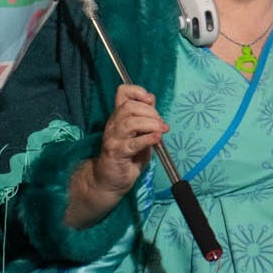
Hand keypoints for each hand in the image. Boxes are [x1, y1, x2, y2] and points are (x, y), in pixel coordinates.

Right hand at [69, 84, 168, 222]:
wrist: (110, 181)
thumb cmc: (128, 158)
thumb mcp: (141, 135)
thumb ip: (147, 120)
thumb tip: (153, 103)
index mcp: (119, 117)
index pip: (122, 93)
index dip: (137, 91)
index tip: (150, 100)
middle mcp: (113, 124)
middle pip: (129, 107)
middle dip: (150, 112)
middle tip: (161, 123)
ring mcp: (113, 138)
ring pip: (130, 122)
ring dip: (150, 124)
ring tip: (161, 131)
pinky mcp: (116, 153)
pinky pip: (133, 143)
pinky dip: (147, 138)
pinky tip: (157, 138)